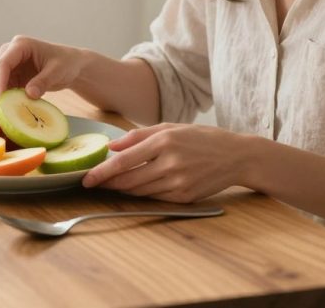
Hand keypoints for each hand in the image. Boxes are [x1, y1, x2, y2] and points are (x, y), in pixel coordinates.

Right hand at [0, 35, 85, 103]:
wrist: (69, 65)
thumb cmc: (65, 63)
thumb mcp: (58, 71)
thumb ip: (43, 82)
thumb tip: (29, 94)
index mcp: (21, 45)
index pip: (3, 63)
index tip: (0, 99)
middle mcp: (9, 52)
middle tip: (1, 108)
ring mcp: (8, 64)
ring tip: (8, 110)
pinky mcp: (10, 76)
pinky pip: (0, 88)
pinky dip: (3, 98)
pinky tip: (12, 108)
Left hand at [82, 124, 250, 202]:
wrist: (237, 156)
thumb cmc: (202, 138)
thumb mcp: (171, 127)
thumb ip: (139, 135)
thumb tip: (112, 146)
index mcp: (165, 141)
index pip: (124, 161)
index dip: (102, 172)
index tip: (86, 178)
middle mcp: (171, 163)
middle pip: (129, 180)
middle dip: (108, 183)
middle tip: (94, 183)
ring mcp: (179, 182)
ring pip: (140, 191)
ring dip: (123, 189)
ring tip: (112, 184)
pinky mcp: (185, 197)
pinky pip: (155, 197)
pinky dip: (143, 193)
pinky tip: (137, 187)